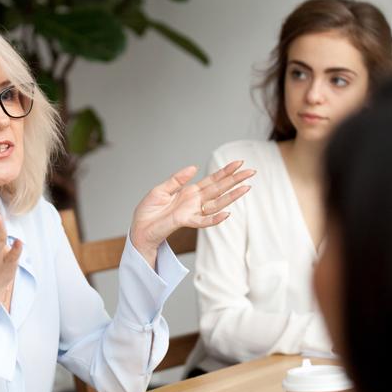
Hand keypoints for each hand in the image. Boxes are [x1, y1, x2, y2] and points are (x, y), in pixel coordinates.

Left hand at [130, 161, 253, 265]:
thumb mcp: (161, 190)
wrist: (139, 229)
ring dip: (232, 196)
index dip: (225, 172)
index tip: (238, 163)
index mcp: (189, 192)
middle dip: (235, 180)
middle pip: (219, 189)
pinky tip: (227, 213)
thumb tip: (194, 167)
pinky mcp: (185, 222)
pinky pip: (203, 221)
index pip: (211, 180)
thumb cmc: (148, 212)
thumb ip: (177, 180)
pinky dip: (215, 218)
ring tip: (247, 187)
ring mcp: (192, 212)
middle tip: (251, 171)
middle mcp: (194, 202)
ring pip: (217, 203)